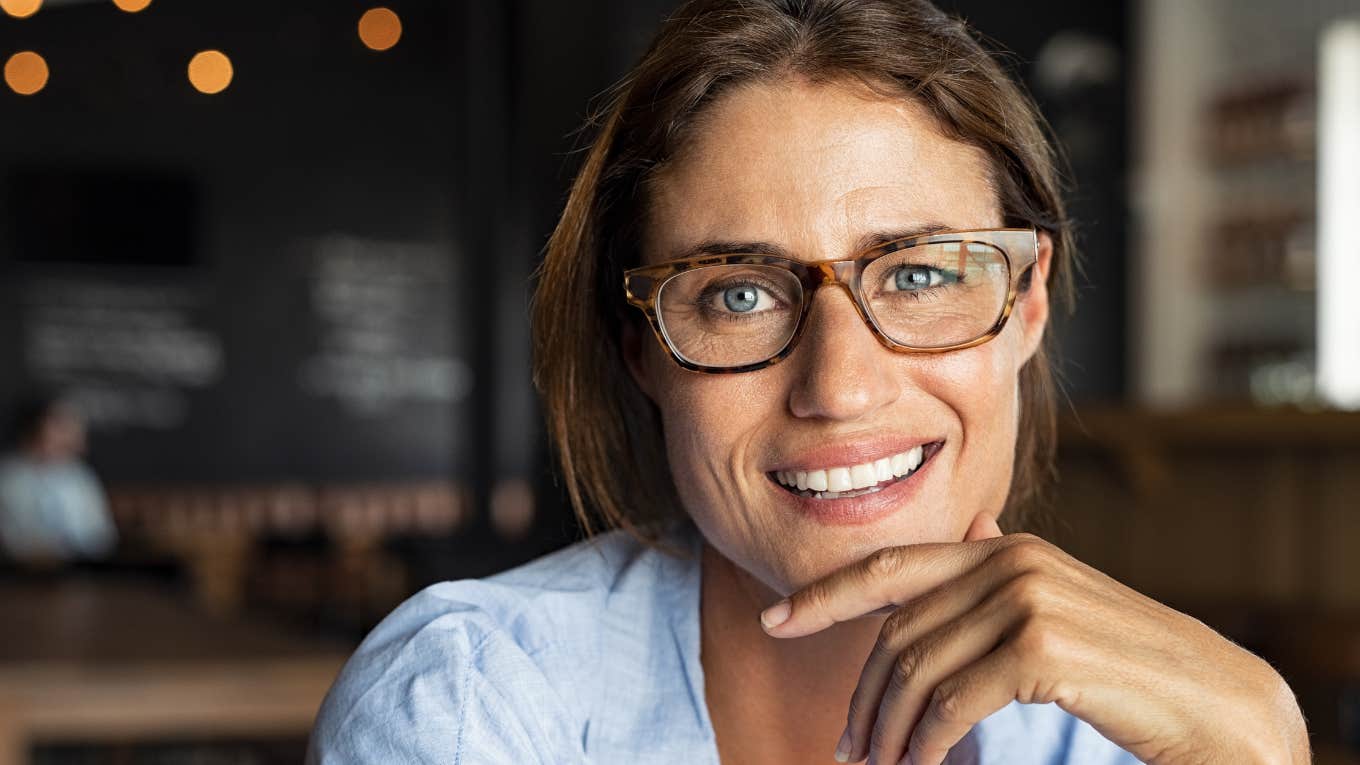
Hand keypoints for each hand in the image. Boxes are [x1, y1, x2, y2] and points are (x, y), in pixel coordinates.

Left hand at [759, 517, 1308, 764]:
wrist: (1216, 701)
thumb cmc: (1130, 663)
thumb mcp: (1059, 603)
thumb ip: (1003, 569)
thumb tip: (973, 519)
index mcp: (1003, 547)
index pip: (891, 568)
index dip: (824, 593)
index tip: (773, 620)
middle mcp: (1008, 559)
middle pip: (896, 633)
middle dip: (863, 697)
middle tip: (848, 750)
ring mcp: (1024, 597)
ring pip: (915, 671)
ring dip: (888, 731)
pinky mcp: (1039, 645)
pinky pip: (949, 702)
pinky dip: (924, 743)